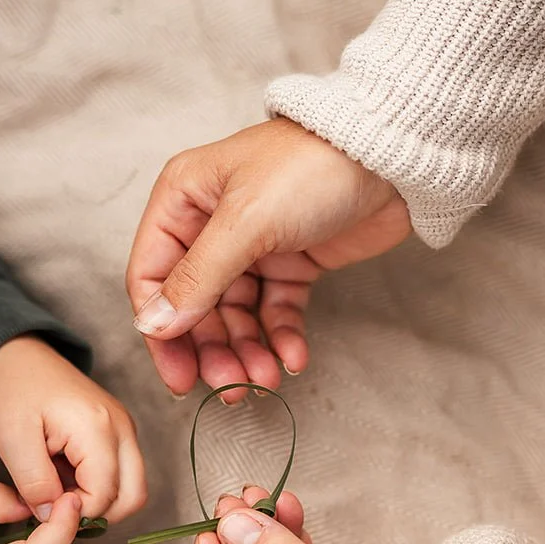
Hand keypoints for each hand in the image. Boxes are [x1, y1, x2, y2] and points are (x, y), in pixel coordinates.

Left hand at [0, 336, 146, 522]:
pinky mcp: (121, 431)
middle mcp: (123, 428)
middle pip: (132, 497)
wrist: (19, 357)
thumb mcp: (11, 439)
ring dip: (100, 501)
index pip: (104, 497)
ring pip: (132, 489)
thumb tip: (53, 517)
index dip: (75, 513)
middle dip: (97, 514)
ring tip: (60, 488)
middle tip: (57, 505)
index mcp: (97, 429)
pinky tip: (67, 475)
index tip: (44, 504)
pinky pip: (124, 474)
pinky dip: (101, 486)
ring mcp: (126, 429)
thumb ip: (34, 483)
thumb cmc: (13, 391)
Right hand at [126, 118, 411, 401]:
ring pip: (235, 315)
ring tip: (266, 379)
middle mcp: (210, 224)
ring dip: (248, 351)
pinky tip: (293, 358)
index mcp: (183, 200)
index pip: (152, 277)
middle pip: (195, 306)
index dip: (161, 330)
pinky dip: (282, 338)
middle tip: (232, 386)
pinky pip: (276, 311)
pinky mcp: (292, 262)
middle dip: (213, 349)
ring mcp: (252, 246)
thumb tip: (154, 324)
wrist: (392, 157)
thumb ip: (197, 279)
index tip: (180, 375)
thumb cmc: (312, 165)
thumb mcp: (244, 222)